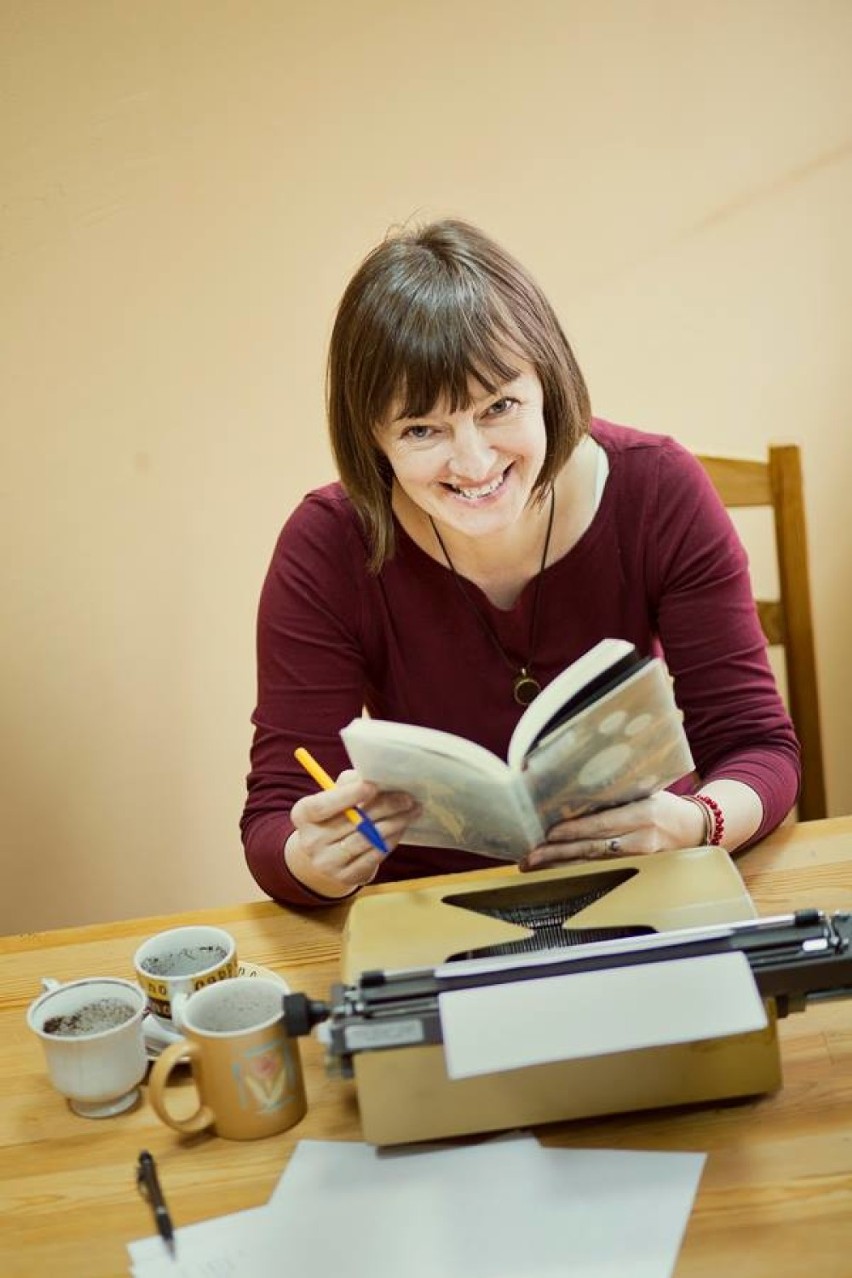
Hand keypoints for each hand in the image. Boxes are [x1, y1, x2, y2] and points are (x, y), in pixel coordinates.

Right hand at [286, 769, 419, 896]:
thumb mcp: (333, 796)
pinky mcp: (345, 877)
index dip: (348, 795)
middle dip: (384, 807)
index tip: (373, 786)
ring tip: (411, 812)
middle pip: (352, 822)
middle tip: (407, 798)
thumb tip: (372, 774)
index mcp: (303, 815)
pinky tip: (401, 828)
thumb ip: (348, 784)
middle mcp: (310, 841)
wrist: (325, 856)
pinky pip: (373, 856)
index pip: (323, 805)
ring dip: (394, 823)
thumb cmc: (334, 816)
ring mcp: (327, 862)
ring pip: (366, 840)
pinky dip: (390, 841)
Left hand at [519, 792, 707, 871]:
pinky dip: (575, 868)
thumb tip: (577, 788)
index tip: (549, 833)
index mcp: (643, 815)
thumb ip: (617, 793)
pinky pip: (600, 870)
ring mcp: (639, 859)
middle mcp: (640, 840)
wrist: (694, 829)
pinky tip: (554, 868)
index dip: (574, 831)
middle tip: (530, 856)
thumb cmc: (666, 805)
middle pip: (591, 849)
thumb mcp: (646, 791)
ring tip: (532, 864)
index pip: (602, 825)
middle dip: (557, 853)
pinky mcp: (635, 869)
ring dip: (559, 864)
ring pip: (591, 863)